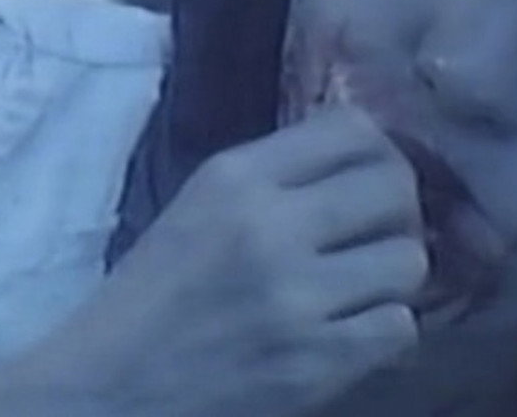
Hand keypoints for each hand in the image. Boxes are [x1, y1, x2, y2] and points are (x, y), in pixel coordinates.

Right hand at [15, 106, 426, 416]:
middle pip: (395, 187)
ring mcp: (295, 298)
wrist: (107, 389)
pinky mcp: (314, 364)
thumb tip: (374, 159)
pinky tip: (350, 332)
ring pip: (409, 260)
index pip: (353, 128)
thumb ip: (279, 177)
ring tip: (361, 290)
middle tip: (377, 236)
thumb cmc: (155, 295)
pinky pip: (399, 326)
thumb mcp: (202, 207)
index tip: (371, 181)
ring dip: (393, 278)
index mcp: (235, 177)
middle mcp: (269, 226)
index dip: (380, 152)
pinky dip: (383, 332)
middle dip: (400, 212)